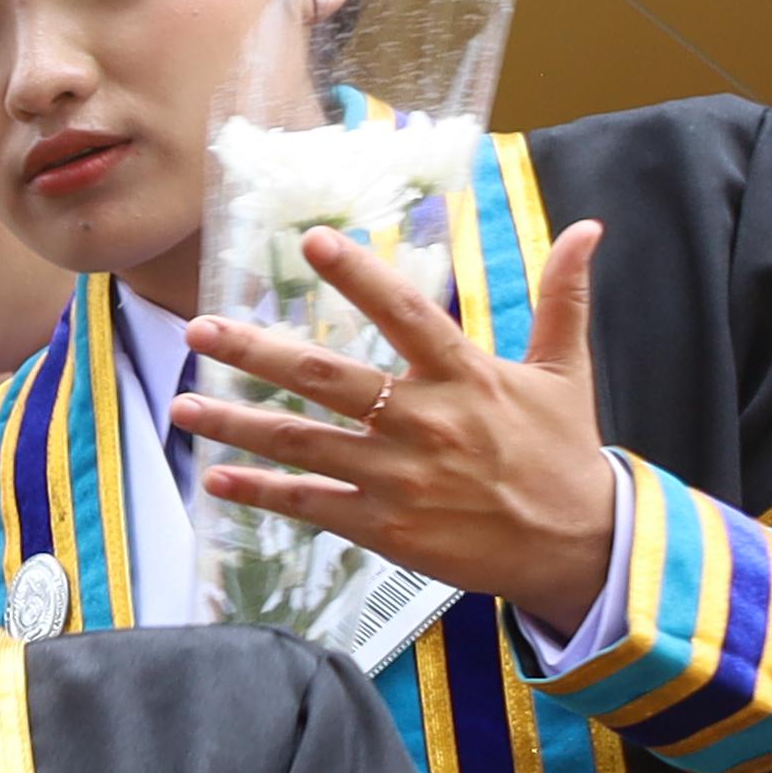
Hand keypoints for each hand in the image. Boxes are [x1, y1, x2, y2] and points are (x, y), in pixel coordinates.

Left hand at [174, 217, 616, 621]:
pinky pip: (308, 503)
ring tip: (181, 406)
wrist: (571, 544)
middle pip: (326, 377)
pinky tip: (216, 478)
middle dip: (256, 352)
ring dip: (235, 423)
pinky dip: (259, 492)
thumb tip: (590, 228)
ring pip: (301, 443)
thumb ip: (565, 297)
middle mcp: (424, 422)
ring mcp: (398, 477)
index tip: (315, 241)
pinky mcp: (383, 526)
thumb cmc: (562, 452)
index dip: (358, 276)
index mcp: (466, 376)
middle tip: (200, 329)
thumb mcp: (568, 370)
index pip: (404, 312)